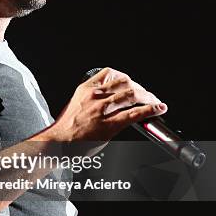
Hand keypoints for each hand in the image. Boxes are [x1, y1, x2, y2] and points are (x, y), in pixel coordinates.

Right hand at [51, 67, 167, 142]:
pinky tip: (157, 109)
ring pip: (132, 95)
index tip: (132, 83)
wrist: (57, 142)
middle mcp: (95, 96)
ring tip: (155, 101)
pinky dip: (149, 110)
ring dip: (148, 97)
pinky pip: (133, 114)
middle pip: (125, 82)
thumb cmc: (65, 127)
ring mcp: (102, 110)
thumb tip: (110, 99)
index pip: (111, 73)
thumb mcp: (76, 104)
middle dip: (140, 88)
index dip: (126, 78)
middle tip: (147, 94)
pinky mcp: (109, 125)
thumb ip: (92, 99)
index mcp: (85, 89)